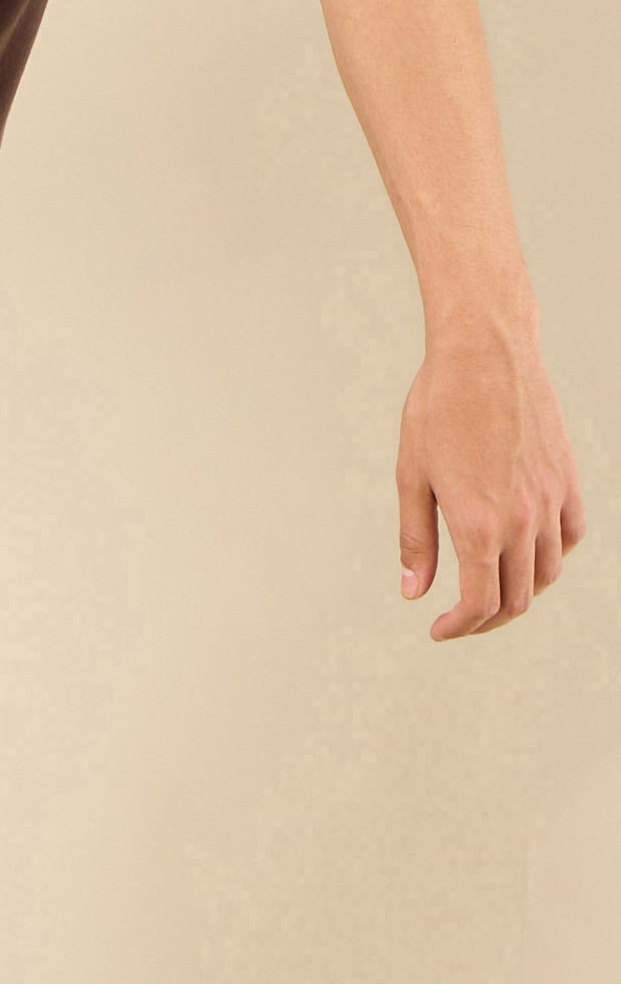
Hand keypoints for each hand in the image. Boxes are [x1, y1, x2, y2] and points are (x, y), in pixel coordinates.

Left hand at [397, 320, 585, 639]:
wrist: (486, 354)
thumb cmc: (437, 408)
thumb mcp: (411, 475)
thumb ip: (416, 539)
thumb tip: (414, 592)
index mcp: (479, 526)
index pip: (479, 603)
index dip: (458, 627)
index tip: (438, 629)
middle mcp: (522, 521)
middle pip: (516, 598)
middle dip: (485, 619)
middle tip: (458, 618)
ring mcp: (550, 501)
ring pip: (548, 572)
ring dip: (520, 591)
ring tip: (490, 586)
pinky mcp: (566, 480)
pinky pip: (571, 535)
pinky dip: (552, 554)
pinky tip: (528, 550)